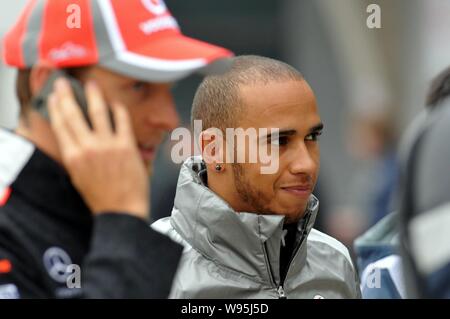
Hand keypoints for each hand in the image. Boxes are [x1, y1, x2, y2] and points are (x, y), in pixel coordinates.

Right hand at [48, 78, 149, 220]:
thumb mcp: (78, 176)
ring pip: (97, 111)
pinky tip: (115, 103)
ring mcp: (108, 145)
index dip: (56, 107)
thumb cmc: (101, 196)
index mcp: (72, 156)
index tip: (55, 96)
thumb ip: (75, 154)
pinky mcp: (126, 145)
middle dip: (67, 94)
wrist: (122, 210)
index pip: (60, 124)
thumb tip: (73, 136)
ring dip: (93, 94)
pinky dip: (117, 108)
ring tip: (91, 84)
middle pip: (73, 114)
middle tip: (64, 82)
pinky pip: (121, 119)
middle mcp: (87, 148)